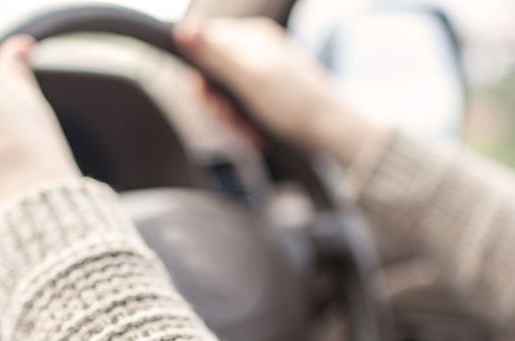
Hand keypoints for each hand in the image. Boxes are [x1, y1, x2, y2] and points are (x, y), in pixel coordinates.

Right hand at [174, 18, 381, 165]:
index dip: (201, 72)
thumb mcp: (248, 78)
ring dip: (235, 120)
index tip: (205, 94)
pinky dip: (250, 126)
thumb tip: (182, 31)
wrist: (331, 131)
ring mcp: (267, 76)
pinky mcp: (274, 100)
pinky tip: (260, 136)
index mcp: (253, 37)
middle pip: (217, 75)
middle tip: (231, 118)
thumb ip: (214, 55)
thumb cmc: (294, 103)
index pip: (207, 43)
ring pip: (231, 97)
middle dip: (220, 103)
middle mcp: (259, 52)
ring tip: (250, 131)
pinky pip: (248, 111)